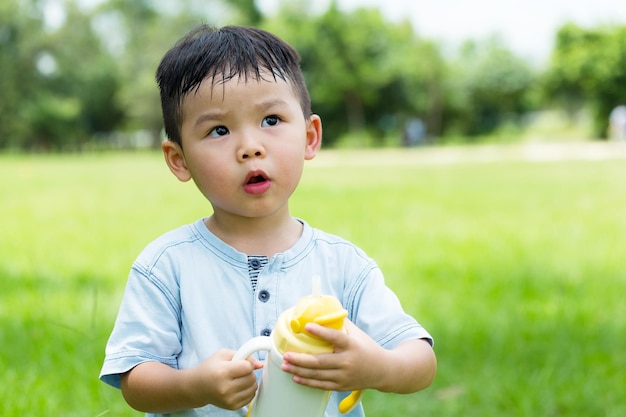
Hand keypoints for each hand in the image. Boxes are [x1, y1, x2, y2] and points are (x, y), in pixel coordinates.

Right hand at [121, 349, 262, 412]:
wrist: (197, 387)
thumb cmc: (210, 368)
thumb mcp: (224, 355)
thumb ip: (244, 355)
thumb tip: (260, 364)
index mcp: (222, 372)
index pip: (247, 367)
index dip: (247, 363)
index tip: (241, 362)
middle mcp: (225, 388)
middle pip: (251, 377)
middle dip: (248, 372)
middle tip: (237, 371)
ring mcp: (229, 399)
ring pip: (253, 387)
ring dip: (249, 381)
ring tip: (237, 379)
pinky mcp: (232, 407)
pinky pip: (251, 397)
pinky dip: (247, 390)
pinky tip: (237, 387)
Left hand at [280, 320, 384, 391]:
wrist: (383, 371)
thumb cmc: (367, 348)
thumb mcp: (357, 334)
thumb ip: (340, 324)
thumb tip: (322, 311)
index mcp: (352, 345)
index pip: (335, 337)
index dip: (321, 332)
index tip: (307, 326)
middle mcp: (347, 362)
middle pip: (320, 362)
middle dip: (300, 359)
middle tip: (286, 355)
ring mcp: (344, 376)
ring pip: (318, 375)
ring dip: (299, 371)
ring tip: (285, 365)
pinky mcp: (341, 386)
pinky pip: (321, 385)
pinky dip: (307, 382)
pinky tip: (296, 377)